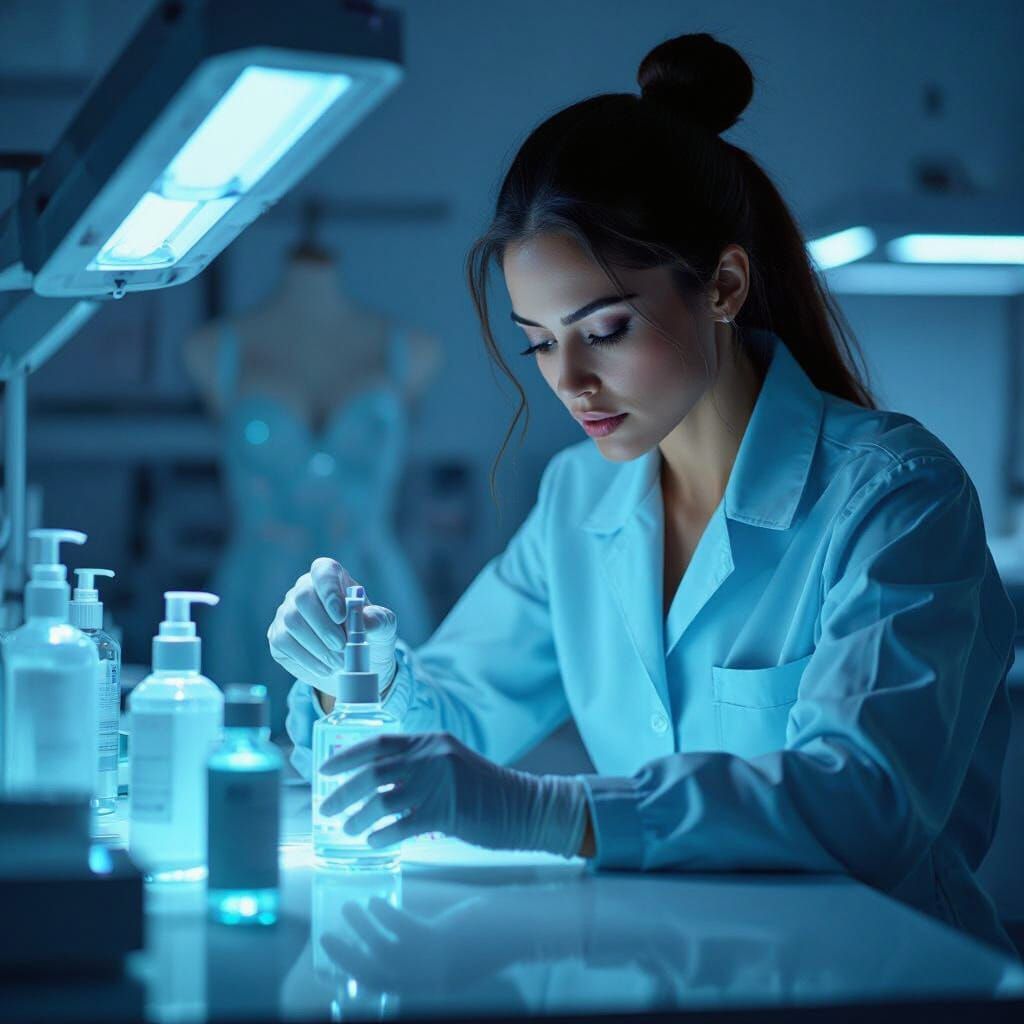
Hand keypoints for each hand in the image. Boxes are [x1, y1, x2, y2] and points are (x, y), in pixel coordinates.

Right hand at [267, 557, 397, 692]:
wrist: (354, 666)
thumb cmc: (370, 637)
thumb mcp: (384, 629)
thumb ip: (379, 620)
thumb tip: (367, 620)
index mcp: (332, 579)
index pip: (324, 571)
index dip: (329, 591)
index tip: (341, 616)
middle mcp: (305, 590)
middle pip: (303, 597)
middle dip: (323, 626)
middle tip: (342, 647)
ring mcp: (287, 612)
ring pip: (291, 621)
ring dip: (317, 646)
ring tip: (339, 662)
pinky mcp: (278, 636)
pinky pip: (283, 643)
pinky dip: (306, 659)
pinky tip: (324, 668)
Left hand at [318, 731, 587, 857]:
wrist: (526, 806)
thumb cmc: (484, 790)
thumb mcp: (450, 763)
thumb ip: (418, 765)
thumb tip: (373, 782)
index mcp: (430, 741)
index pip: (378, 742)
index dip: (346, 756)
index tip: (324, 770)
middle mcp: (432, 756)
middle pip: (372, 772)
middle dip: (342, 791)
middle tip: (326, 808)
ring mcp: (440, 783)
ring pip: (382, 799)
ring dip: (357, 817)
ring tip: (346, 830)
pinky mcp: (448, 812)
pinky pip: (401, 825)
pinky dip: (381, 835)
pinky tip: (373, 842)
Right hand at [319, 894, 523, 996]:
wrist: (518, 934)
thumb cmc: (489, 938)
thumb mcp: (454, 953)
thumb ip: (430, 952)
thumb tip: (403, 936)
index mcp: (428, 985)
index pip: (382, 987)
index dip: (356, 973)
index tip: (340, 957)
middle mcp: (425, 980)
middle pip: (371, 975)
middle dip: (345, 957)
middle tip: (325, 937)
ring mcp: (430, 962)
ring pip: (381, 951)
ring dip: (360, 929)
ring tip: (350, 906)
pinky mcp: (437, 939)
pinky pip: (400, 929)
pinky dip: (383, 915)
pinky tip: (376, 899)